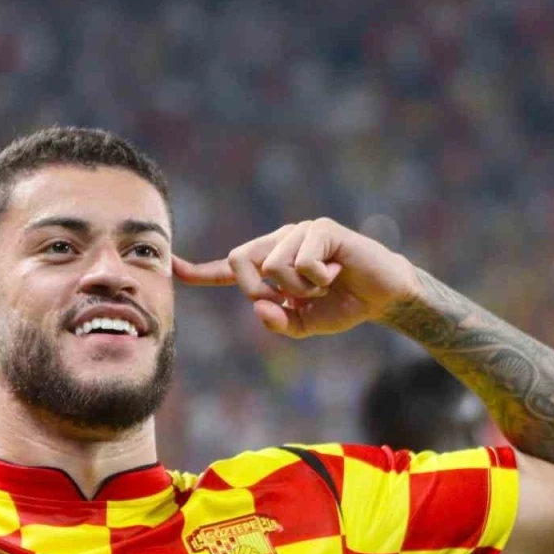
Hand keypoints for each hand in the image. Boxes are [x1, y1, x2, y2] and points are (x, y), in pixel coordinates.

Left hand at [173, 218, 420, 338]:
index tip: (172, 268)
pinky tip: (337, 272)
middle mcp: (279, 241)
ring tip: (324, 284)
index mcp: (270, 262)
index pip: (228, 268)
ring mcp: (299, 231)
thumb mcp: (303, 324)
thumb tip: (259, 309)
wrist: (382, 296)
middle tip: (292, 299)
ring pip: (273, 266)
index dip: (200, 272)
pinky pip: (301, 262)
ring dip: (300, 288)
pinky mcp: (321, 229)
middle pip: (240, 260)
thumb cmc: (341, 305)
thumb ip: (277, 322)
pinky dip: (319, 278)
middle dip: (258, 288)